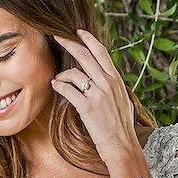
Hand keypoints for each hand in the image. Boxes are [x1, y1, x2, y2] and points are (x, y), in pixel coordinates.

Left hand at [50, 29, 149, 177]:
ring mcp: (98, 94)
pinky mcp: (87, 107)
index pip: (101, 52)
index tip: (78, 32)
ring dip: (62, 74)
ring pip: (75, 73)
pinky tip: (55, 85)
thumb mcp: (122, 100)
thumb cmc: (121, 126)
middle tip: (57, 37)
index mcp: (116, 79)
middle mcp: (107, 83)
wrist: (122, 145)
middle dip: (69, 43)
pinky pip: (68, 90)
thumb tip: (104, 77)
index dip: (88, 39)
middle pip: (85, 56)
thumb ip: (112, 86)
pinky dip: (59, 86)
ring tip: (58, 79)